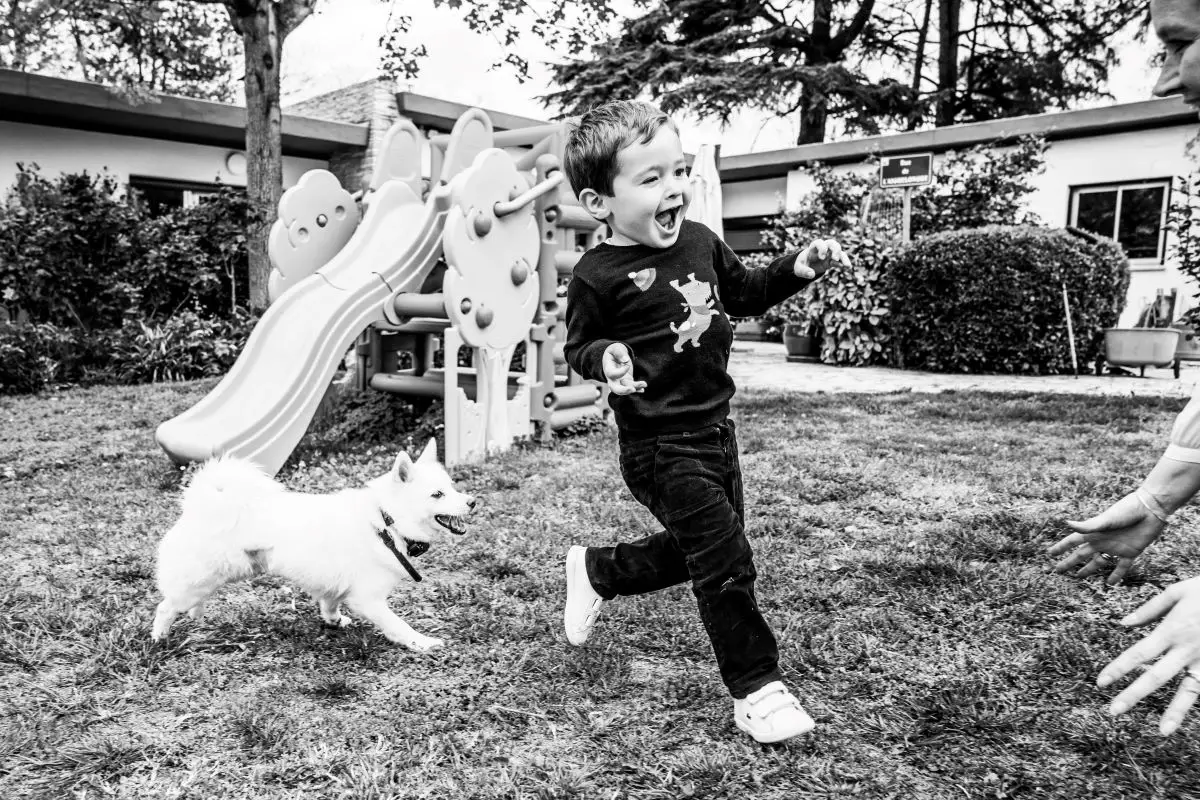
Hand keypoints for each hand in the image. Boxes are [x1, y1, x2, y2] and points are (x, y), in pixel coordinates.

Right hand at [602, 343, 645, 395]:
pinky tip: (642, 389)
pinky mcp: (627, 381)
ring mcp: (620, 381)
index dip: (621, 372)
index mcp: (608, 369)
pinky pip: (631, 387)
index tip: (627, 365)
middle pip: (615, 389)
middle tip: (632, 389)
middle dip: (624, 390)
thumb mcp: (615, 348)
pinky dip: (637, 388)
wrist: (615, 357)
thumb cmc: (614, 351)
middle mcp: (613, 378)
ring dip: (635, 387)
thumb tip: (626, 359)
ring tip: (644, 384)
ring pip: (626, 388)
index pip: (612, 374)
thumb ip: (619, 352)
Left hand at [795, 239, 851, 279]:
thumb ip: (803, 271)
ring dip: (843, 258)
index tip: (821, 257)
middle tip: (835, 258)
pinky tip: (847, 268)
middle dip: (835, 249)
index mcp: (813, 248)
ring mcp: (829, 254)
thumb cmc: (801, 264)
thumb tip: (811, 275)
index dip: (822, 248)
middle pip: (832, 243)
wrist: (805, 265)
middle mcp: (823, 249)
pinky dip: (843, 263)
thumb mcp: (798, 269)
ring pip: (839, 252)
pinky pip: (840, 261)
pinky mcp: (832, 261)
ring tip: (847, 266)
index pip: (819, 243)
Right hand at [1048, 491, 1165, 584]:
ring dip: (1089, 569)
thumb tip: (1066, 523)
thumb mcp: (1107, 519)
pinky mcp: (1131, 552)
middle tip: (1058, 570)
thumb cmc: (1127, 510)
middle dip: (1069, 562)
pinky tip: (1111, 584)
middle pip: (1082, 554)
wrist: (1151, 509)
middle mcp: (1102, 541)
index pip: (1073, 542)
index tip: (1050, 554)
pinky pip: (1122, 567)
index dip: (1061, 548)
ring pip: (1098, 562)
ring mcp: (1116, 548)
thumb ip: (1088, 525)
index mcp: (1094, 533)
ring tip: (1080, 576)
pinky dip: (1116, 576)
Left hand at [1097, 576, 1199, 734]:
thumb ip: (1149, 609)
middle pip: (1156, 677)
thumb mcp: (1176, 592)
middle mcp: (1186, 650)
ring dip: (1175, 712)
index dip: (1118, 668)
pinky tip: (1188, 720)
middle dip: (1134, 695)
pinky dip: (1198, 703)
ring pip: (1189, 691)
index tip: (1100, 683)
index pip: (1138, 653)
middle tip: (1113, 711)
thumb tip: (1124, 623)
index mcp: (1171, 630)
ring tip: (1163, 732)